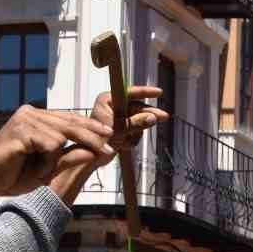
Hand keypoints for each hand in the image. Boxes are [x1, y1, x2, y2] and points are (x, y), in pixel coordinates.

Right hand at [0, 106, 115, 199]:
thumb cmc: (15, 176)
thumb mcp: (49, 167)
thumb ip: (69, 157)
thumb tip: (93, 152)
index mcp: (36, 117)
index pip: (69, 118)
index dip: (89, 128)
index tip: (108, 136)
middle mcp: (30, 113)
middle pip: (70, 123)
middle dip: (91, 137)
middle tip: (108, 149)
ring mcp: (24, 119)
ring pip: (61, 136)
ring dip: (54, 161)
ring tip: (39, 173)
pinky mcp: (21, 130)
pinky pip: (50, 145)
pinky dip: (46, 162)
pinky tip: (34, 170)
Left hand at [52, 87, 168, 176]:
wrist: (90, 159)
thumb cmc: (98, 142)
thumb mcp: (120, 130)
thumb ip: (136, 122)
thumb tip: (152, 117)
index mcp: (108, 100)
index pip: (130, 92)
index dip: (145, 92)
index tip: (158, 92)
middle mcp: (112, 106)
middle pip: (137, 108)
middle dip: (146, 116)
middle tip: (163, 117)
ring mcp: (117, 118)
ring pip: (138, 121)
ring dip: (136, 132)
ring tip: (125, 141)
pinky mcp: (120, 128)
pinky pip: (135, 130)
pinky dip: (132, 138)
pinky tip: (123, 145)